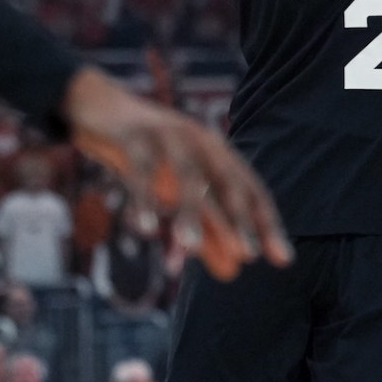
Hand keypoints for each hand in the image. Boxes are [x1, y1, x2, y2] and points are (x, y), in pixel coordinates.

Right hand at [61, 67, 289, 279]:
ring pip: (187, 175)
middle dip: (239, 219)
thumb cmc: (150, 157)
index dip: (267, 224)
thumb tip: (234, 273)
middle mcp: (202, 142)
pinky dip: (144, 198)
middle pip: (228, 183)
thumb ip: (207, 232)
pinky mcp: (134, 136)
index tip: (283, 259)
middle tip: (249, 256)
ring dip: (190, 210)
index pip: (251, 191)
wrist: (99, 108)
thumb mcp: (180, 196)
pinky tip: (147, 228)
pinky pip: (141, 169)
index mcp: (219, 155)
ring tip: (191, 247)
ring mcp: (169, 135)